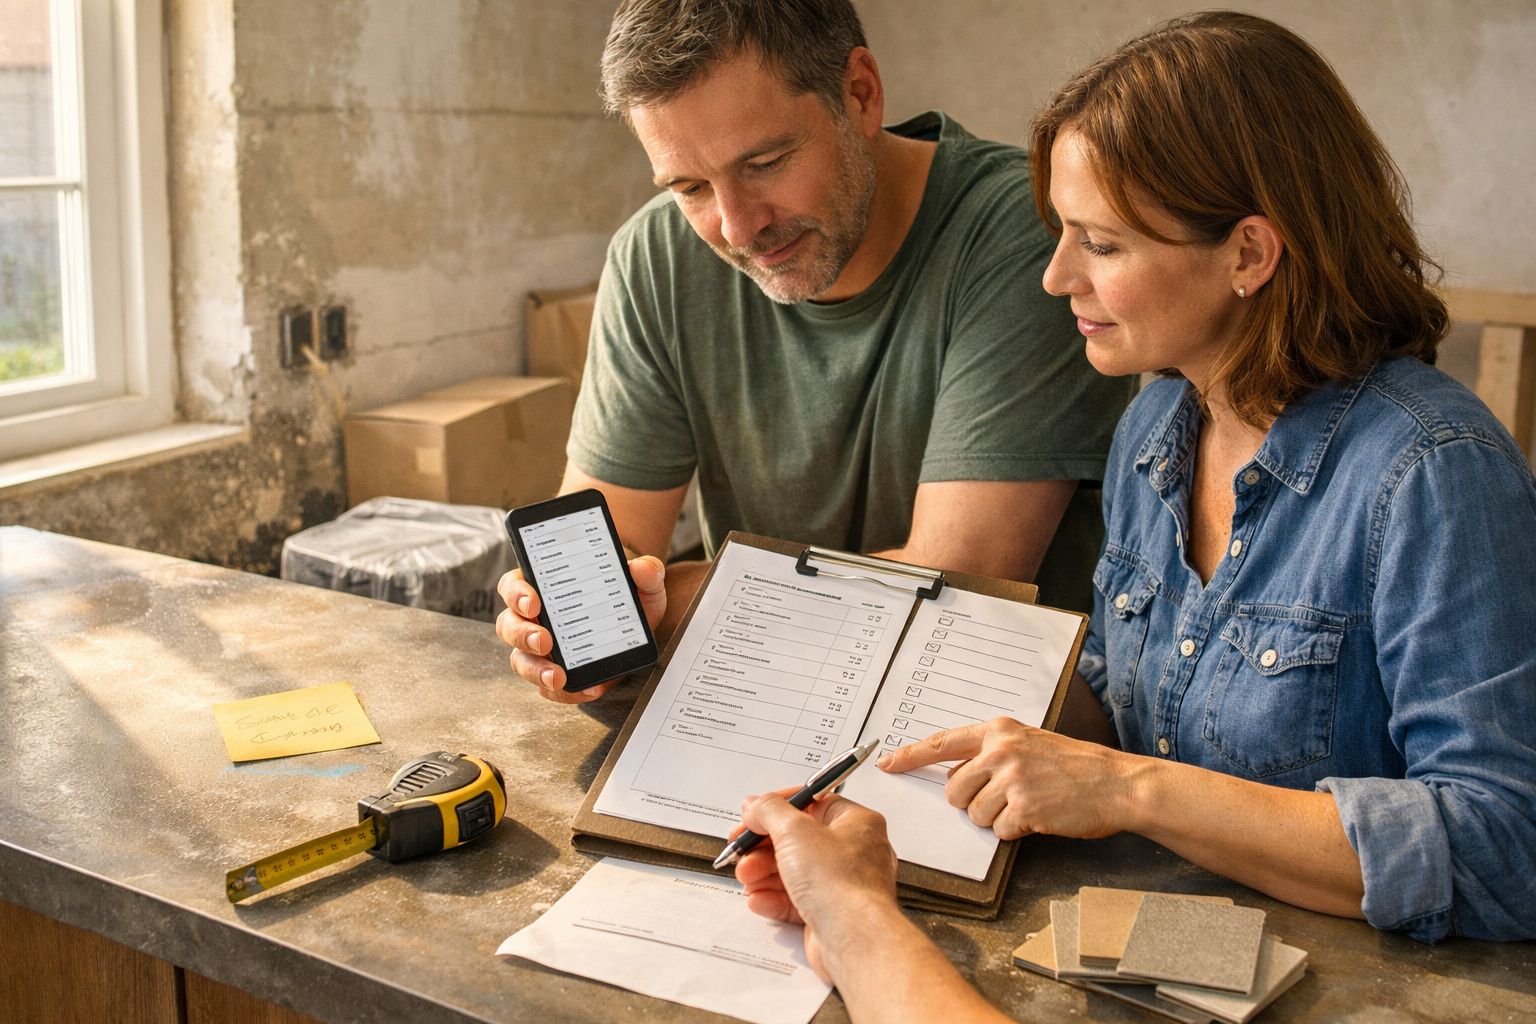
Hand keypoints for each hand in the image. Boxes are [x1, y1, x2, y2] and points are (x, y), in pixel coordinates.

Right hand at [494, 554, 666, 703]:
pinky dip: (564, 692)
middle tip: (545, 642)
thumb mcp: (642, 580)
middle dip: (523, 635)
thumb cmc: (627, 592)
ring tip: (557, 677)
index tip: (534, 603)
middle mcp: (534, 618)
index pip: (513, 586)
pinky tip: (587, 689)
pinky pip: (548, 688)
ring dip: (535, 670)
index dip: (517, 594)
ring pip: (521, 660)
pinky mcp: (557, 672)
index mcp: (541, 586)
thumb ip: (646, 571)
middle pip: (509, 626)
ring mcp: (541, 648)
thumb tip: (642, 568)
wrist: (637, 619)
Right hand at [732, 791, 899, 980]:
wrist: (854, 938)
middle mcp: (853, 852)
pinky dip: (774, 899)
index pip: (811, 804)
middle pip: (797, 840)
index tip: (752, 815)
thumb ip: (769, 811)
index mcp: (855, 822)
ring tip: (746, 877)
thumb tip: (756, 805)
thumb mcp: (794, 831)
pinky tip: (759, 900)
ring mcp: (842, 884)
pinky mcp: (830, 913)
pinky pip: (797, 900)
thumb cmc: (841, 883)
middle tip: (742, 850)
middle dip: (762, 847)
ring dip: (763, 873)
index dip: (777, 808)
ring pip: (794, 871)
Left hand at [878, 717, 1135, 839]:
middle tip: (1005, 799)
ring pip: (973, 814)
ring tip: (1029, 804)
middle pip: (953, 790)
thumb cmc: (1075, 767)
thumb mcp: (1029, 745)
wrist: (1117, 784)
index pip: (942, 742)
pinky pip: (999, 831)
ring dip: (996, 818)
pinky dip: (1016, 831)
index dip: (910, 755)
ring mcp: (1012, 779)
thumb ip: (991, 755)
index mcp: (999, 731)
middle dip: (971, 803)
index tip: (887, 764)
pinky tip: (1040, 817)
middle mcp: (1001, 751)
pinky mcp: (1025, 808)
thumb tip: (955, 778)